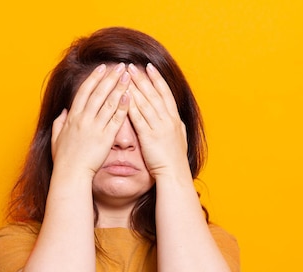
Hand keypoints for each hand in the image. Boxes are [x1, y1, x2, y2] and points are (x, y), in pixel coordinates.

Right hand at [51, 63, 130, 177]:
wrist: (71, 174)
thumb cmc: (64, 160)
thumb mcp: (56, 138)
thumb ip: (59, 123)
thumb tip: (63, 111)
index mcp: (72, 118)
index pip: (84, 92)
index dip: (94, 78)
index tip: (102, 67)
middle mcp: (83, 119)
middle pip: (98, 93)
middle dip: (110, 77)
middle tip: (120, 66)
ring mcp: (95, 128)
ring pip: (108, 103)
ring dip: (119, 87)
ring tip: (128, 76)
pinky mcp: (105, 138)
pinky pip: (115, 119)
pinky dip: (122, 107)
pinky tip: (129, 96)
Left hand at [127, 63, 188, 178]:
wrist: (174, 174)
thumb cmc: (175, 161)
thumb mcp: (179, 139)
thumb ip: (176, 128)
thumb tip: (177, 120)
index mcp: (175, 120)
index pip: (165, 94)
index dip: (157, 79)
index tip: (149, 67)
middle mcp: (168, 120)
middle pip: (154, 94)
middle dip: (143, 78)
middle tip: (132, 65)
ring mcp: (159, 127)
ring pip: (146, 102)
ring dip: (135, 87)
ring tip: (125, 75)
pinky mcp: (149, 136)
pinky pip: (139, 118)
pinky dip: (131, 105)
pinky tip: (123, 96)